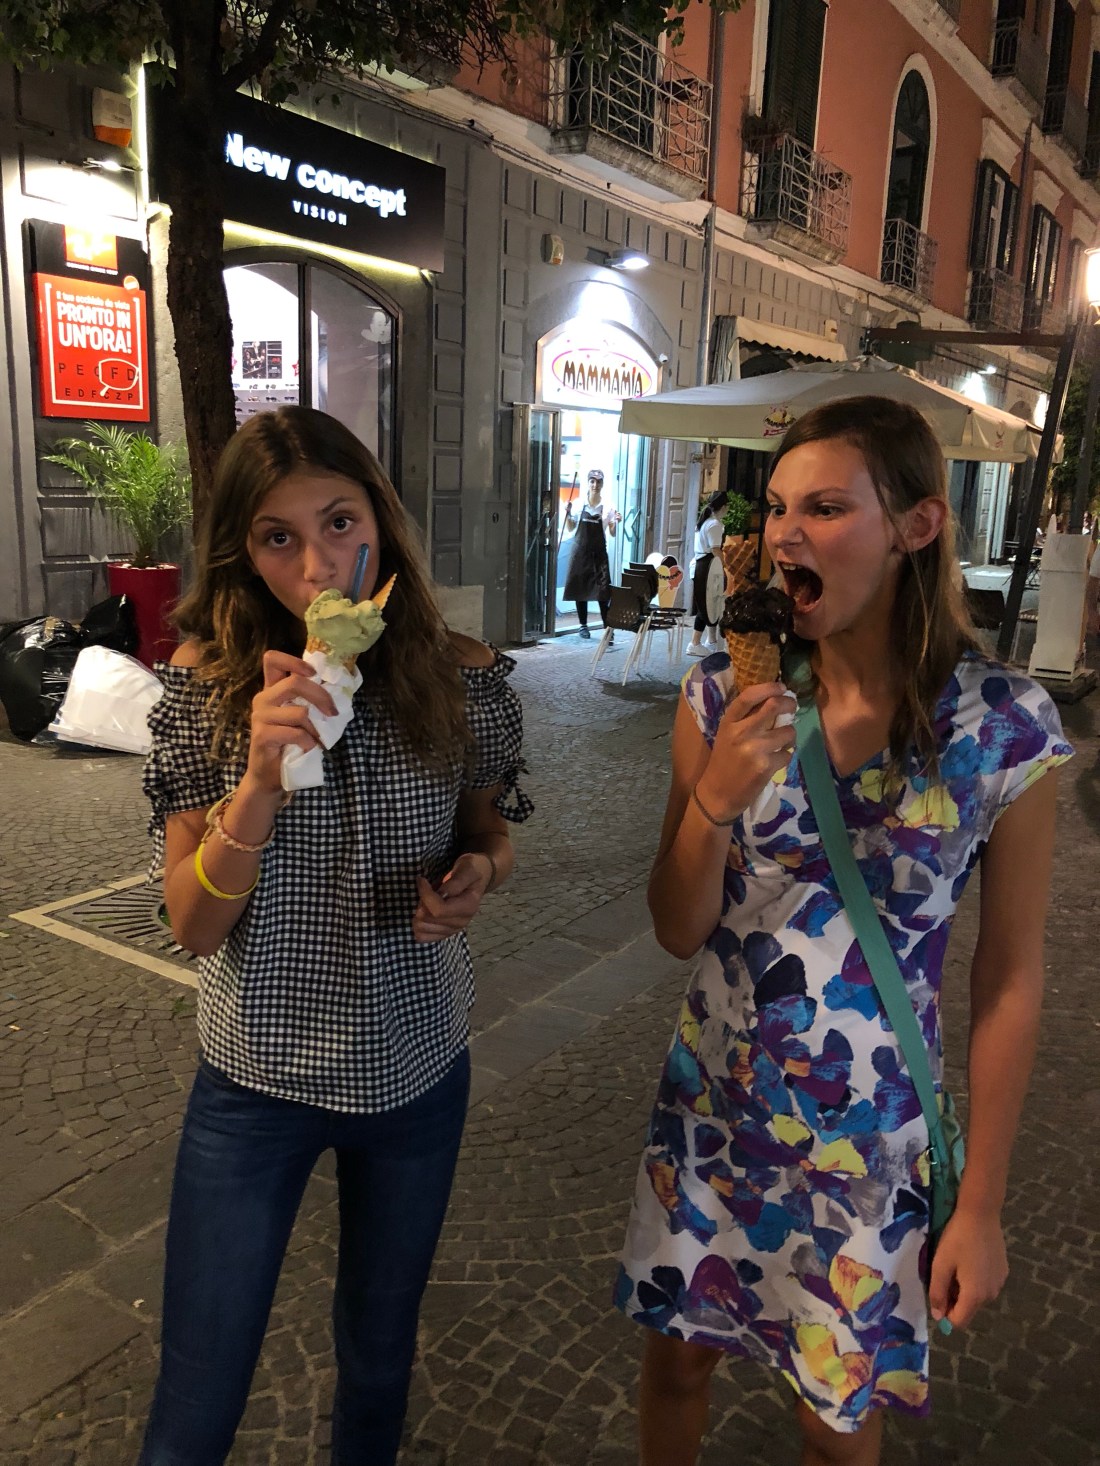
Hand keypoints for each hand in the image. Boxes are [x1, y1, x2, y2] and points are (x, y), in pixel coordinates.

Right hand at [245, 650, 337, 792]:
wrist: (268, 776)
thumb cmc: (288, 745)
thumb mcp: (300, 718)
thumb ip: (308, 701)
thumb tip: (337, 691)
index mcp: (271, 690)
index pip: (272, 659)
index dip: (295, 661)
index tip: (314, 674)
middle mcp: (263, 699)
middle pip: (294, 682)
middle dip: (321, 696)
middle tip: (333, 712)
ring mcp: (260, 717)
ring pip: (300, 711)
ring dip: (316, 728)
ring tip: (317, 739)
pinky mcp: (262, 735)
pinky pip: (296, 733)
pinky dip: (309, 742)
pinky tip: (308, 749)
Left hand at [412, 854, 491, 942]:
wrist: (478, 878)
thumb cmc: (472, 870)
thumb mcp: (467, 869)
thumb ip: (455, 883)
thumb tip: (441, 894)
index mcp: (468, 907)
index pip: (439, 910)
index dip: (425, 895)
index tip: (422, 880)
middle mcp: (461, 923)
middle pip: (427, 919)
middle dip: (422, 901)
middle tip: (427, 889)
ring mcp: (452, 930)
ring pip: (421, 929)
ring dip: (420, 912)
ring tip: (428, 900)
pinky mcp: (444, 933)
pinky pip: (422, 937)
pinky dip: (419, 924)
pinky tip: (425, 911)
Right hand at [693, 683, 796, 822]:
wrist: (717, 794)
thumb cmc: (723, 762)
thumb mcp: (727, 735)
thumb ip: (745, 719)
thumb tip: (773, 701)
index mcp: (729, 722)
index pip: (749, 696)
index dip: (769, 687)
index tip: (781, 687)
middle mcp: (741, 732)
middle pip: (774, 706)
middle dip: (789, 703)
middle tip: (792, 706)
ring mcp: (755, 749)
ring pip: (788, 731)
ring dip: (790, 735)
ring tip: (782, 741)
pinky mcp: (766, 766)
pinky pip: (788, 753)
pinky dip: (785, 756)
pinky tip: (775, 761)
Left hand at [928, 1207, 1008, 1331]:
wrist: (981, 1214)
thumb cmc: (957, 1239)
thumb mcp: (940, 1264)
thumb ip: (937, 1292)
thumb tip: (938, 1316)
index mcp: (975, 1295)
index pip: (959, 1321)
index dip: (945, 1313)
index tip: (938, 1293)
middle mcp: (991, 1295)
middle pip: (968, 1309)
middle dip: (954, 1298)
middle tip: (945, 1273)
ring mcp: (1000, 1283)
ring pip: (977, 1297)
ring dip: (965, 1289)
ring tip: (957, 1264)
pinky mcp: (1003, 1272)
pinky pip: (986, 1285)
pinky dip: (976, 1279)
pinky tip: (971, 1258)